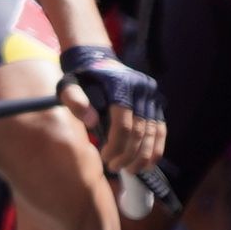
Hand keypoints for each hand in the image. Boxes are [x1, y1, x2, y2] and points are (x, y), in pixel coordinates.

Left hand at [57, 41, 166, 175]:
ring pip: (153, 133)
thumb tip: (91, 122)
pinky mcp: (157, 103)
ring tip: (129, 170)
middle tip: (115, 167)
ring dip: (143, 156)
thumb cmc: (81, 77)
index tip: (105, 158)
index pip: (124, 124)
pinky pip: (161, 129)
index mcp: (120, 85)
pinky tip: (147, 164)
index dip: (116, 145)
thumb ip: (75, 100)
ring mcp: (152, 96)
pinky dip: (156, 148)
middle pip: (140, 131)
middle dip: (129, 154)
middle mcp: (141, 90)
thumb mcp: (70, 85)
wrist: (97, 60)